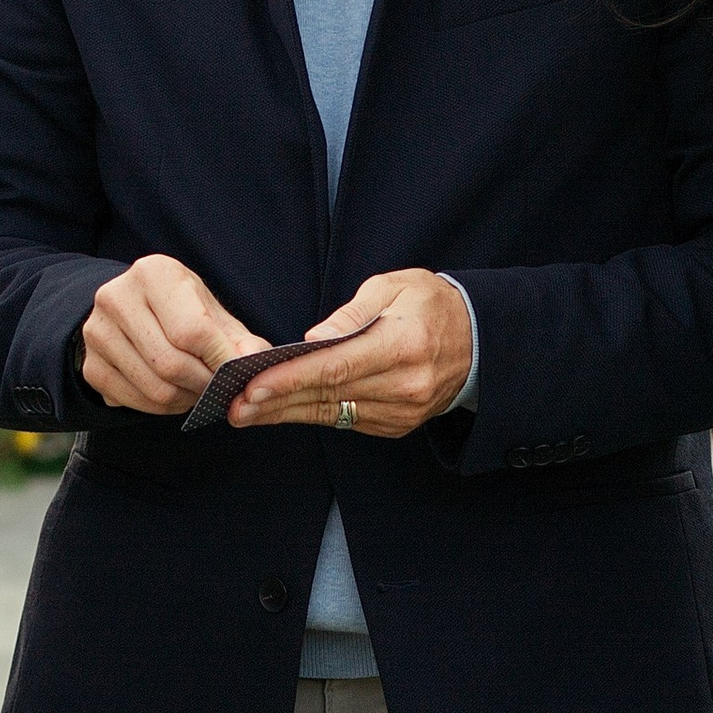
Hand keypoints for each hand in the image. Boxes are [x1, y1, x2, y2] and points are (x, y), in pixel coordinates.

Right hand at [80, 252, 259, 415]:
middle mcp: (116, 297)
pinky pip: (135, 402)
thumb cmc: (181, 311)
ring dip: (186, 399)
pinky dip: (164, 408)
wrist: (134, 314)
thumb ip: (238, 338)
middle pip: (171, 363)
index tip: (237, 375)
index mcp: (153, 273)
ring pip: (155, 387)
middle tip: (219, 390)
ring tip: (200, 393)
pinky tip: (175, 396)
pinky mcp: (90, 366)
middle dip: (203, 385)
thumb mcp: (212, 312)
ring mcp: (96, 333)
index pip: (192, 330)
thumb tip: (254, 361)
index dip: (220, 360)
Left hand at [231, 270, 472, 436]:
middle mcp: (403, 386)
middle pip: (327, 397)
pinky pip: (346, 421)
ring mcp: (401, 412)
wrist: (479, 342)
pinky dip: (312, 414)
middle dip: (275, 403)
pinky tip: (281, 411)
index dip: (290, 379)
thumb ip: (352, 314)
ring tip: (245, 412)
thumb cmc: (431, 305)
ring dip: (286, 414)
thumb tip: (312, 339)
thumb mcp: (395, 286)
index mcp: (402, 347)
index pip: (336, 368)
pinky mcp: (397, 425)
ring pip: (332, 414)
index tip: (253, 386)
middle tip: (233, 406)